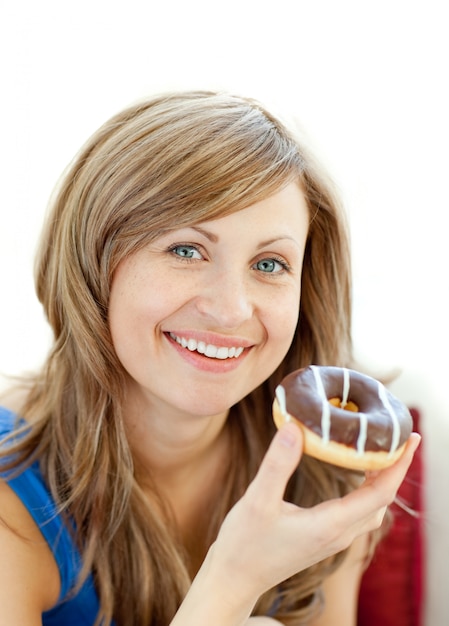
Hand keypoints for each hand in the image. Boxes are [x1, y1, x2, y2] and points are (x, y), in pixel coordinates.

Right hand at [210, 422, 419, 604]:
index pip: (380, 493)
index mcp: (330, 525)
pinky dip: (367, 489)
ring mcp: (332, 539)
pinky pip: (358, 512)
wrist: (235, 579)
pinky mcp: (323, 538)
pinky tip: (355, 473)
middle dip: (396, 467)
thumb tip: (294, 427)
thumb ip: (277, 464)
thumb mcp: (257, 501)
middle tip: (400, 435)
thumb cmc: (244, 544)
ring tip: (381, 450)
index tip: (412, 437)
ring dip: (382, 479)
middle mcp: (338, 534)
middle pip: (382, 499)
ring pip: (371, 508)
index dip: (399, 464)